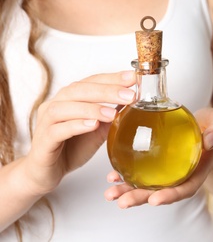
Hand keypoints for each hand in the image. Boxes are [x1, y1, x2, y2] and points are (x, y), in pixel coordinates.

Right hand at [23, 71, 135, 195]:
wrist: (47, 172)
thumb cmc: (72, 147)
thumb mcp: (98, 130)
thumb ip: (111, 116)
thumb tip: (133, 102)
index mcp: (70, 98)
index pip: (92, 81)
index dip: (112, 78)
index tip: (133, 77)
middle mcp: (56, 105)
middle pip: (80, 90)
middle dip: (107, 90)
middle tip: (129, 95)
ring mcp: (46, 122)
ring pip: (65, 107)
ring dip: (91, 108)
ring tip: (112, 113)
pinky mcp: (43, 141)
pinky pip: (57, 130)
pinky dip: (76, 126)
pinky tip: (92, 125)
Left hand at [104, 107, 212, 207]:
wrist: (205, 125)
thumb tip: (209, 141)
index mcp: (197, 172)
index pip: (185, 188)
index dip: (170, 196)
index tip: (154, 200)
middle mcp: (180, 176)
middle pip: (160, 192)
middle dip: (140, 198)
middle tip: (121, 201)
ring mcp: (167, 171)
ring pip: (146, 185)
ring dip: (127, 190)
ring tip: (110, 192)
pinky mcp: (157, 163)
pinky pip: (140, 171)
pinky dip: (125, 174)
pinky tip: (111, 174)